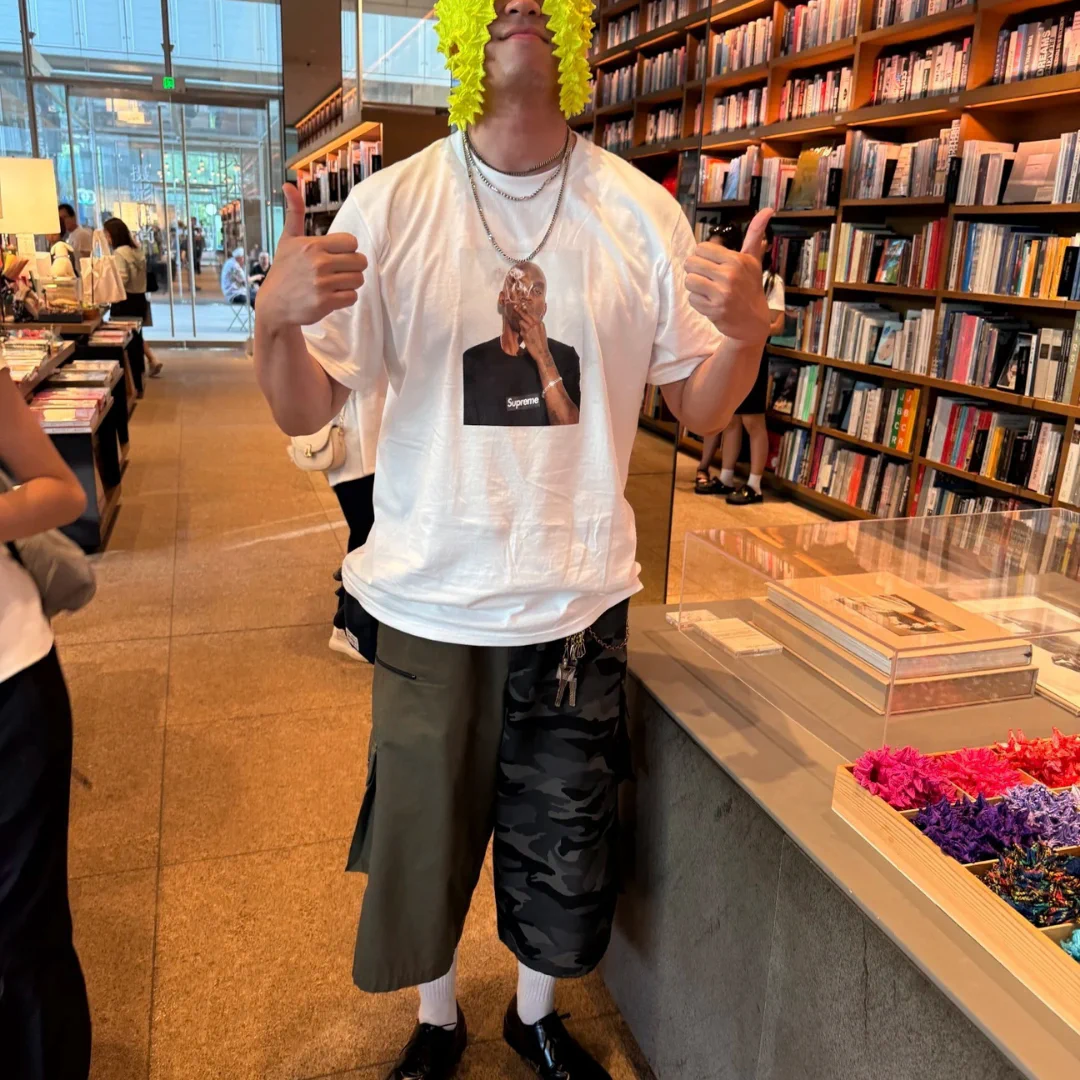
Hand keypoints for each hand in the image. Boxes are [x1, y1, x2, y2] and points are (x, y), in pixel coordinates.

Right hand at [256, 183, 368, 332]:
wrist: (274, 304)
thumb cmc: (284, 270)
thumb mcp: (287, 240)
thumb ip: (294, 213)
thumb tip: (288, 184)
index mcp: (313, 245)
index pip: (352, 242)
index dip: (348, 250)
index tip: (337, 256)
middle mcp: (318, 263)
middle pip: (360, 262)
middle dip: (353, 267)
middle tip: (339, 272)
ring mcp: (322, 284)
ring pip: (358, 280)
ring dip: (351, 283)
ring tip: (335, 284)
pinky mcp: (325, 303)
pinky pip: (352, 297)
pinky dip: (346, 298)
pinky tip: (332, 296)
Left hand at [518, 311, 550, 362]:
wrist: (542, 352)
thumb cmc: (542, 343)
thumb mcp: (541, 332)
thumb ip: (537, 326)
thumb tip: (530, 322)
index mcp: (541, 323)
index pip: (532, 313)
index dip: (527, 309)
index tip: (523, 305)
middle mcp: (536, 324)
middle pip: (526, 315)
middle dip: (520, 311)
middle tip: (515, 307)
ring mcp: (531, 329)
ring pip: (522, 322)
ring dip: (521, 325)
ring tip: (524, 330)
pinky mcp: (526, 334)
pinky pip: (521, 330)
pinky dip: (521, 332)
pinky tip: (525, 337)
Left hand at [685, 207, 773, 344]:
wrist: (753, 321)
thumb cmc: (750, 287)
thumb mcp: (753, 260)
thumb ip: (754, 234)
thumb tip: (768, 210)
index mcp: (737, 260)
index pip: (701, 248)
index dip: (702, 256)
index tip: (711, 264)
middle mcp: (730, 275)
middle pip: (691, 263)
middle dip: (695, 271)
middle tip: (707, 278)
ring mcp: (722, 294)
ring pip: (689, 281)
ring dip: (695, 286)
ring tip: (707, 290)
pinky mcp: (714, 310)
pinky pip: (691, 299)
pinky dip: (697, 301)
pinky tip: (710, 303)